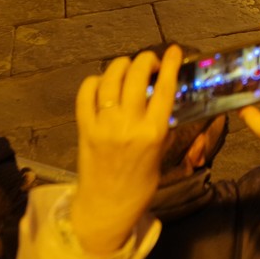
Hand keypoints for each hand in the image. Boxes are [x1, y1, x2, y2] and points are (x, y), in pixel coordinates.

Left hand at [71, 46, 180, 256]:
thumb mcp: (160, 153)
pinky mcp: (84, 128)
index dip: (170, 64)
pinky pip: (86, 93)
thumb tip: (160, 97)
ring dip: (121, 65)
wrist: (107, 207)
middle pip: (136, 75)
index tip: (174, 51)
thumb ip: (159, 124)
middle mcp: (128, 124)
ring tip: (128, 67)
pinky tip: (103, 82)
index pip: (164, 88)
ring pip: (111, 78)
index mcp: (153, 132)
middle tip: (150, 62)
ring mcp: (104, 124)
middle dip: (146, 60)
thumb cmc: (140, 184)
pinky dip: (95, 81)